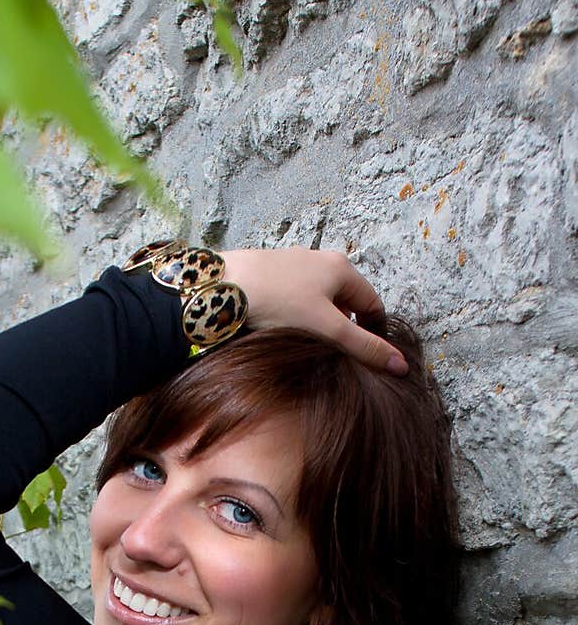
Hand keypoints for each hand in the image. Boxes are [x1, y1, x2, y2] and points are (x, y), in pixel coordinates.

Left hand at [222, 247, 408, 375]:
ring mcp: (293, 264)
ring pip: (319, 300)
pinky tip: (282, 331)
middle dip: (345, 329)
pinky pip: (295, 298)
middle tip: (335, 356)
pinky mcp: (270, 273)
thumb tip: (400, 366)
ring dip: (320, 323)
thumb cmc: (278, 304)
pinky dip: (297, 316)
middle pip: (346, 302)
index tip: (368, 358)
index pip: (373, 304)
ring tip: (307, 346)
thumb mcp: (327, 329)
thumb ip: (364, 347)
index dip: (375, 333)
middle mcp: (320, 259)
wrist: (223, 288)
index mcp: (342, 268)